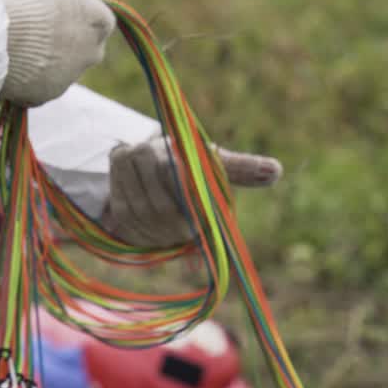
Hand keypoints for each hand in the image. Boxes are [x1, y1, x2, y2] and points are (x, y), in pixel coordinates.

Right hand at [0, 0, 119, 106]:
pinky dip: (35, 76)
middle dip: (73, 39)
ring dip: (53, 58)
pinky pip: (45, 84)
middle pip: (90, 47)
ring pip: (67, 67)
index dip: (82, 13)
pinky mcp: (49, 93)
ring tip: (22, 43)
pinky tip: (16, 62)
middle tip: (40, 27)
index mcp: (99, 21)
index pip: (104, 19)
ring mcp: (71, 75)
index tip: (58, 9)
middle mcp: (92, 52)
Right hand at [100, 135, 282, 246]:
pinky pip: (125, 224)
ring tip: (177, 240)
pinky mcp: (110, 194)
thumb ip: (242, 167)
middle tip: (189, 236)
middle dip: (175, 225)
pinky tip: (159, 241)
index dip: (190, 208)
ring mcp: (119, 174)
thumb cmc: (194, 165)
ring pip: (138, 214)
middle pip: (156, 203)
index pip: (176, 182)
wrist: (154, 163)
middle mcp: (137, 154)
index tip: (202, 221)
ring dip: (159, 234)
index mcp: (165, 145)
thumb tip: (276, 170)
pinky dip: (144, 237)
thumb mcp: (216, 164)